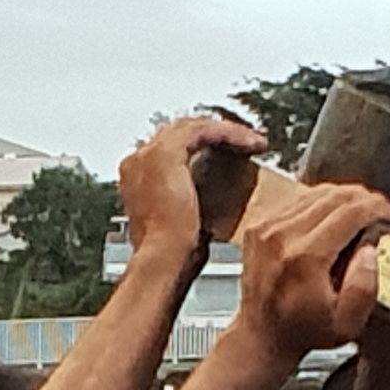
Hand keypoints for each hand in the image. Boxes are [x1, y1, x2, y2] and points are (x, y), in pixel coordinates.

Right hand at [118, 109, 266, 257]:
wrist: (162, 262)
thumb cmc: (171, 256)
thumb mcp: (180, 224)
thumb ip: (187, 205)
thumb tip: (209, 205)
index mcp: (136, 177)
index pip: (171, 148)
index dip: (202, 146)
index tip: (227, 154)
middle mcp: (138, 161)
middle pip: (182, 131)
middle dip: (215, 134)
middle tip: (243, 142)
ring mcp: (149, 155)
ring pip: (195, 128)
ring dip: (227, 132)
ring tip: (253, 142)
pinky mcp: (167, 153)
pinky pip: (204, 131)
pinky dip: (230, 134)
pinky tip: (251, 144)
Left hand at [234, 178, 389, 359]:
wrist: (262, 336)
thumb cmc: (301, 331)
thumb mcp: (346, 323)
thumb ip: (364, 288)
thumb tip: (370, 252)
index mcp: (304, 258)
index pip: (349, 212)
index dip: (377, 207)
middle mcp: (282, 237)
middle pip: (333, 196)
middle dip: (364, 198)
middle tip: (379, 210)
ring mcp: (266, 229)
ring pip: (315, 192)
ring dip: (343, 197)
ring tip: (359, 211)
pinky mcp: (258, 226)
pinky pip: (296, 200)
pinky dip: (318, 202)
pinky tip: (331, 215)